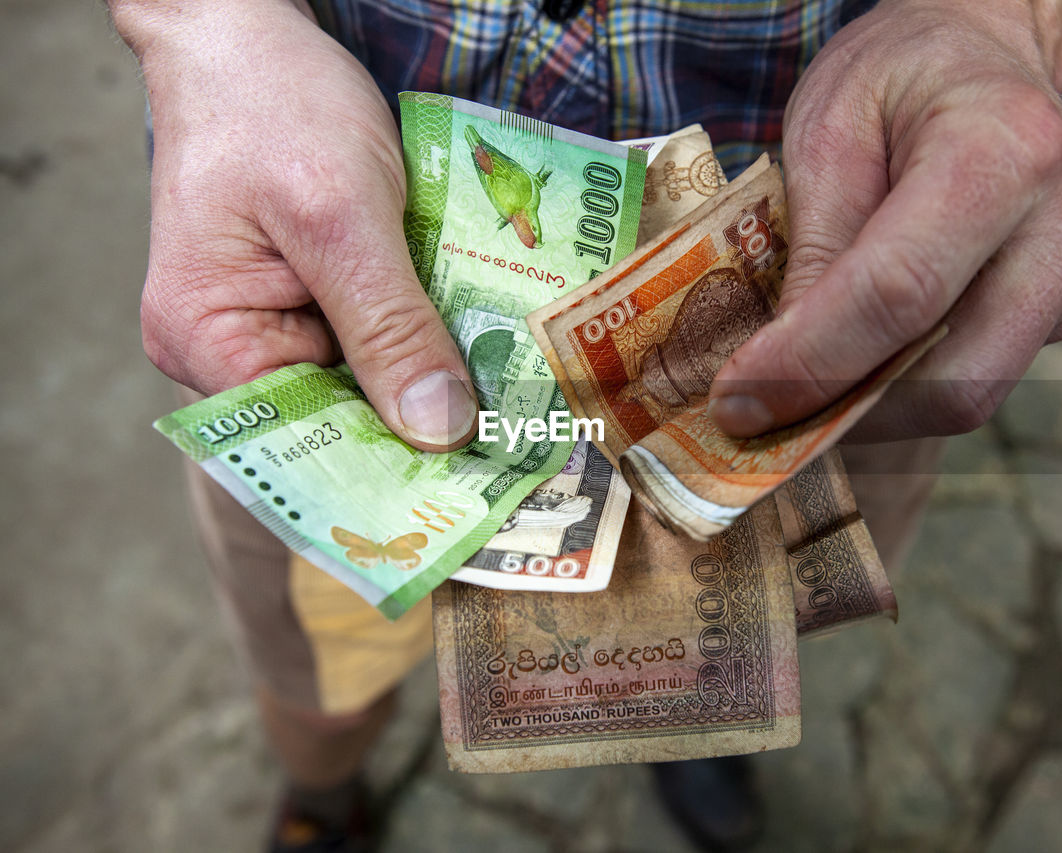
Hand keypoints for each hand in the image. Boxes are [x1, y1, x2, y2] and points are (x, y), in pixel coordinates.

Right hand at [118, 0, 476, 450]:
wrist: (249, 31)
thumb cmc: (275, 106)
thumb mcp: (341, 215)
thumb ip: (387, 327)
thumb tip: (437, 432)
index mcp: (207, 342)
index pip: (304, 444)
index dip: (390, 469)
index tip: (477, 487)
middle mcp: (229, 350)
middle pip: (339, 419)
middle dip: (422, 424)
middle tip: (520, 446)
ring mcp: (270, 323)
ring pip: (364, 380)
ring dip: (432, 377)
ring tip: (516, 399)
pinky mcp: (310, 295)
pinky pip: (371, 336)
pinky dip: (422, 333)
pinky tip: (482, 341)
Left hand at [709, 0, 1061, 440]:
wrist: (984, 54)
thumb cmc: (896, 78)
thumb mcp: (825, 130)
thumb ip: (812, 246)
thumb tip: (778, 372)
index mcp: (1004, 149)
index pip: (900, 294)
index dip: (810, 364)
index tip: (737, 401)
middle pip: (954, 377)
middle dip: (848, 410)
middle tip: (767, 409)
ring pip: (972, 394)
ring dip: (877, 407)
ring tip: (809, 376)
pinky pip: (984, 373)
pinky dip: (913, 380)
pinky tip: (871, 341)